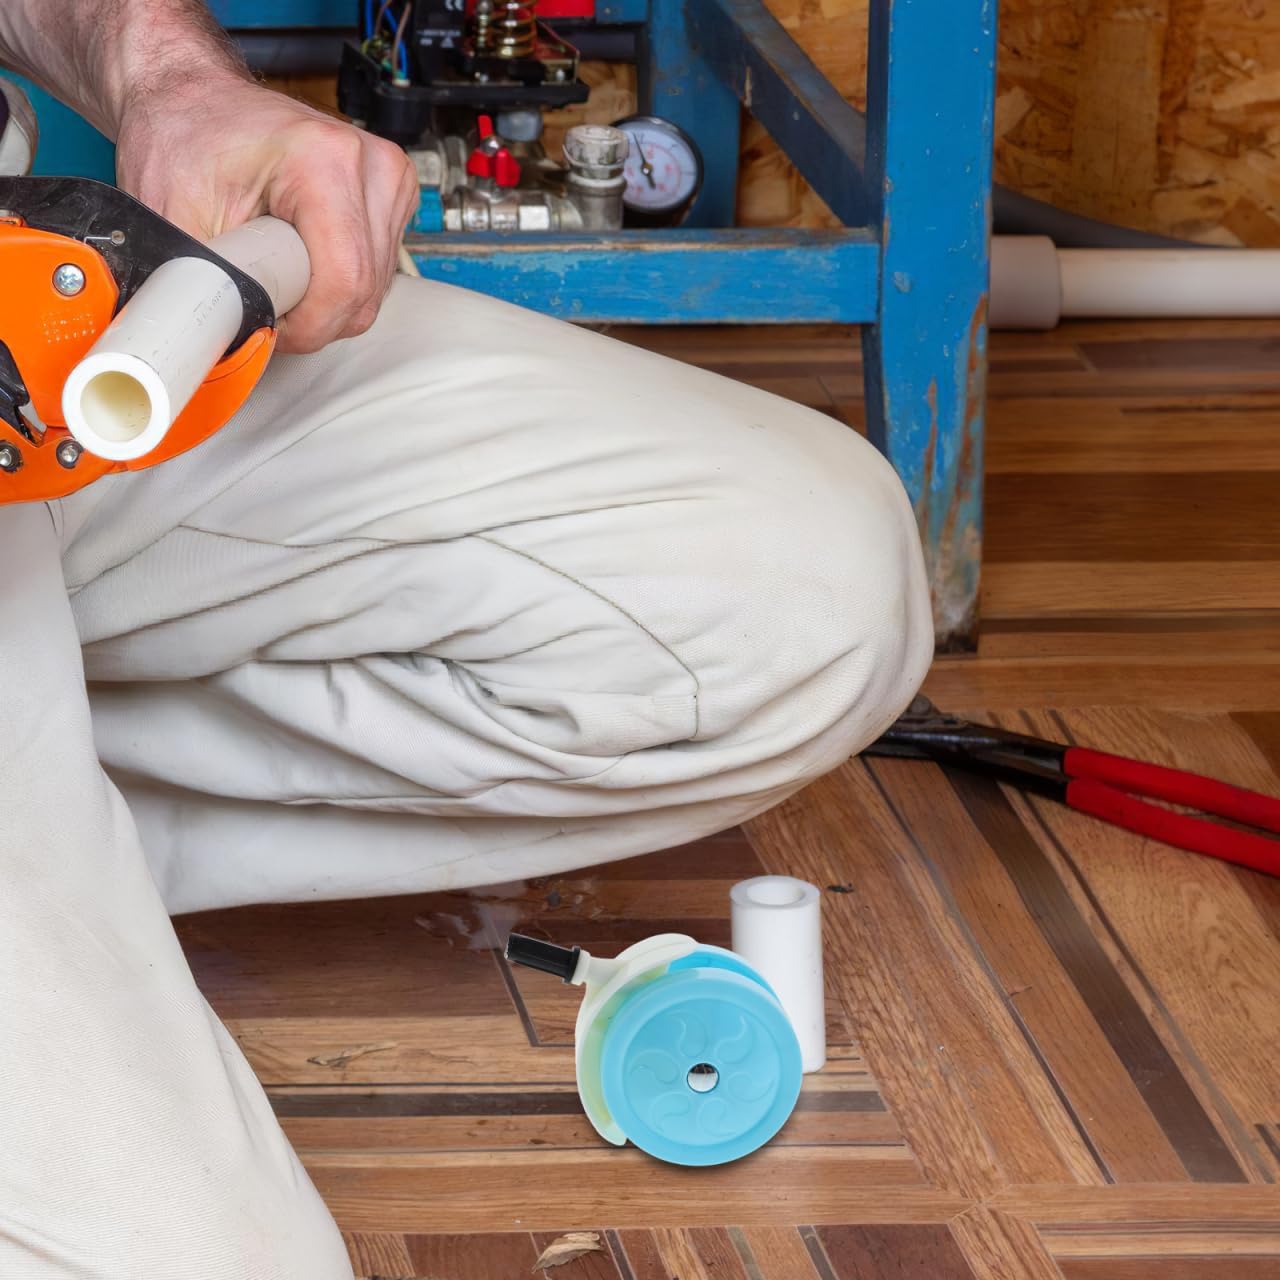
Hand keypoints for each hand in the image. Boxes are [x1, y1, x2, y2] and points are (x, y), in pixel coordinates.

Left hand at [115, 76, 417, 352]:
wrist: (193, 96)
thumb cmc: (181, 135)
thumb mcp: (172, 214)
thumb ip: (204, 285)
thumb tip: (218, 346)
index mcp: (323, 159)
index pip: (344, 282)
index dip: (305, 326)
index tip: (267, 326)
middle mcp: (370, 164)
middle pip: (364, 293)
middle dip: (314, 318)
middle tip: (262, 296)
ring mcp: (389, 177)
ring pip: (376, 290)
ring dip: (327, 302)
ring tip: (279, 270)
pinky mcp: (392, 193)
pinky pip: (379, 272)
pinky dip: (341, 283)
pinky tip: (304, 258)